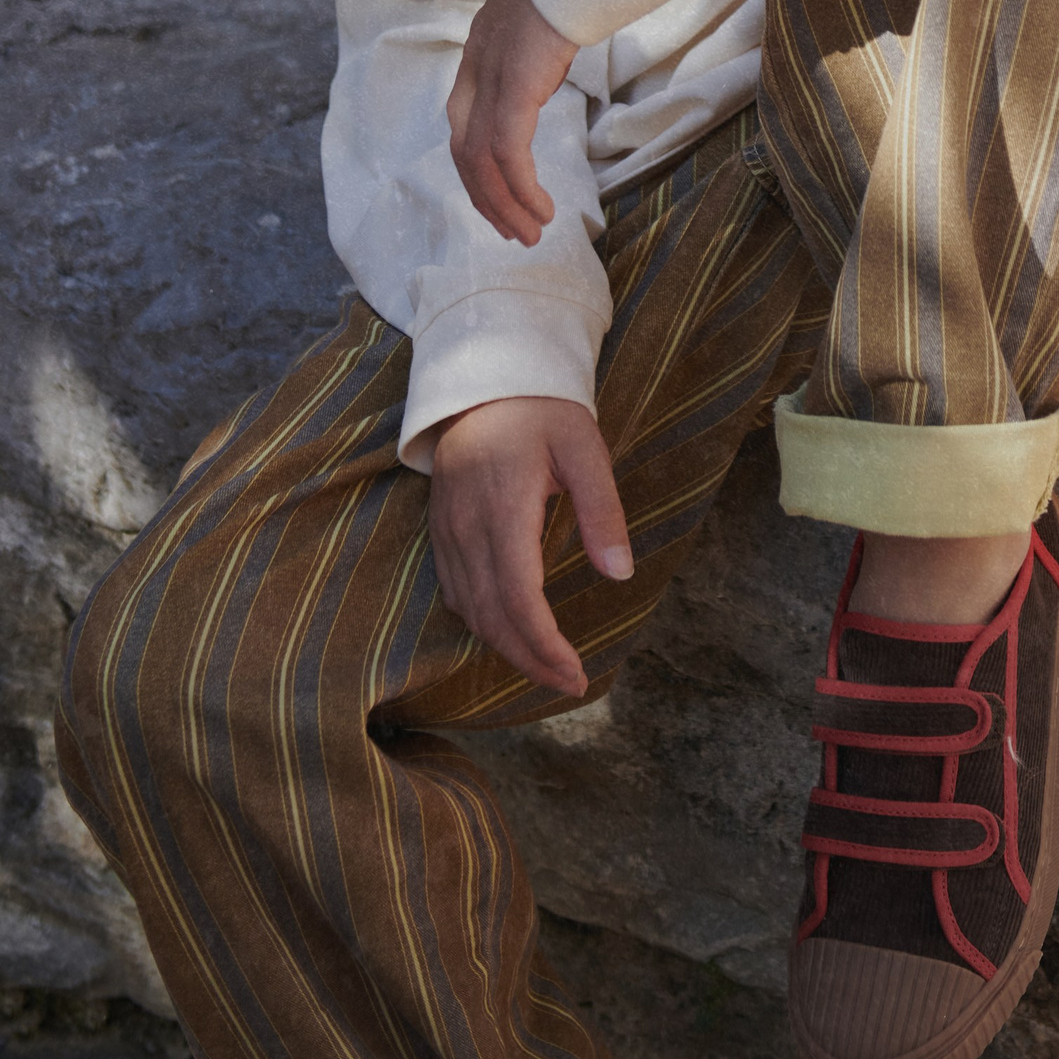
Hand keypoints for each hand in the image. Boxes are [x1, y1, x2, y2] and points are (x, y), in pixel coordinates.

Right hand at [429, 397, 632, 696]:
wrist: (483, 375)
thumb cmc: (541, 410)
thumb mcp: (584, 449)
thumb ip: (602, 511)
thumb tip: (619, 574)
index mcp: (504, 509)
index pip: (520, 600)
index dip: (545, 647)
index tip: (576, 676)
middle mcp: (467, 528)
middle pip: (492, 617)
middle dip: (530, 661)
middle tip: (568, 684)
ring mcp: (447, 529)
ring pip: (469, 610)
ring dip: (506, 647)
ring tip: (546, 667)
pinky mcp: (439, 528)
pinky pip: (454, 591)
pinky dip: (481, 622)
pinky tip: (509, 631)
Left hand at [446, 0, 578, 244]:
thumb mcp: (541, 20)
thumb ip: (533, 47)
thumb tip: (549, 61)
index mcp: (479, 53)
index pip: (462, 124)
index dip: (477, 169)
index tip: (501, 198)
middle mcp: (476, 68)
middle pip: (463, 151)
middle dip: (487, 198)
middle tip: (514, 232)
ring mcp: (492, 77)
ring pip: (480, 161)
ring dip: (505, 204)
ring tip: (531, 232)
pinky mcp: (515, 86)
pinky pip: (507, 153)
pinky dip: (520, 188)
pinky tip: (540, 209)